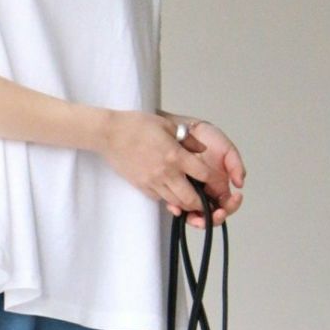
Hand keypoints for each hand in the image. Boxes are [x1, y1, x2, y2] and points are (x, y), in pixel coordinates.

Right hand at [100, 111, 244, 228]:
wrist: (110, 134)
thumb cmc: (136, 125)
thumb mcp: (167, 125)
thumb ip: (188, 140)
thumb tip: (201, 150)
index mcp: (175, 156)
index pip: (203, 174)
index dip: (214, 181)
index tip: (219, 182)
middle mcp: (166, 173)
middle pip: (190, 198)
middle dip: (201, 202)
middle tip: (207, 200)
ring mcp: (152, 182)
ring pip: (176, 202)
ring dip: (186, 203)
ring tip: (192, 200)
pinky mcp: (142, 187)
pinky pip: (160, 198)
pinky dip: (169, 198)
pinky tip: (172, 192)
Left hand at [172, 119, 245, 228]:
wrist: (182, 129)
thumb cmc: (205, 138)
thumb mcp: (226, 149)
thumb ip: (235, 165)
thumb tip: (240, 183)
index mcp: (219, 186)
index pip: (227, 204)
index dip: (231, 206)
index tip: (234, 199)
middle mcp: (205, 193)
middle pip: (211, 215)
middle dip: (215, 218)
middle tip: (216, 214)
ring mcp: (189, 193)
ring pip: (194, 215)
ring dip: (197, 220)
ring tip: (198, 218)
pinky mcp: (173, 191)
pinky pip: (176, 206)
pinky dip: (178, 210)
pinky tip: (179, 208)